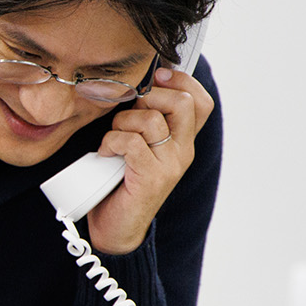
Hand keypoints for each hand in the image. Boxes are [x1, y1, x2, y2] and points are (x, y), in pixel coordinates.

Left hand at [85, 67, 215, 253]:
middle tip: (129, 113)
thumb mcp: (138, 145)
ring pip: (151, 119)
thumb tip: (136, 85)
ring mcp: (169, 165)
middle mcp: (182, 152)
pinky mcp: (151, 177)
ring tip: (112, 137)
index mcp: (182, 142)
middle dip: (149, 97)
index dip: (182, 81)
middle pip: (182, 103)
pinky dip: (112, 141)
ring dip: (122, 122)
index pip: (201, 102)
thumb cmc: (121, 181)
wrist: (116, 227)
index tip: (156, 77)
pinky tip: (105, 152)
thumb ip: (144, 120)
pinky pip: (132, 142)